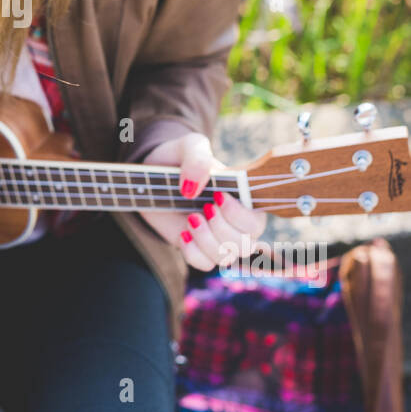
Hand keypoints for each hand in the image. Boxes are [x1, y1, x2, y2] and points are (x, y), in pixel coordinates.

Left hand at [135, 131, 266, 270]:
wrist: (153, 173)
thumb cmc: (180, 157)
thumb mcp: (190, 147)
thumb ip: (197, 159)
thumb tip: (193, 189)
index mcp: (243, 198)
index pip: (257, 221)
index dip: (241, 215)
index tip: (217, 197)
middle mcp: (235, 222)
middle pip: (247, 245)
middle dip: (222, 229)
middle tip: (203, 208)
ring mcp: (216, 237)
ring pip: (226, 257)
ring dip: (207, 240)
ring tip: (191, 218)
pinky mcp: (197, 247)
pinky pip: (204, 264)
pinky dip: (193, 252)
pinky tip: (182, 233)